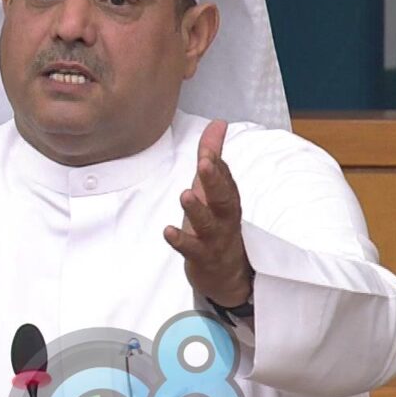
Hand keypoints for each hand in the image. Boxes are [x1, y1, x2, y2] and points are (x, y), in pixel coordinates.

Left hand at [163, 119, 252, 307]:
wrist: (227, 273)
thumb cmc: (217, 222)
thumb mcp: (213, 188)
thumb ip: (213, 155)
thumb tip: (219, 123)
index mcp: (227, 197)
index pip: (224, 177)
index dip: (216, 161)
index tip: (207, 147)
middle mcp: (224, 216)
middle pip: (224, 198)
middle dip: (214, 180)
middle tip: (204, 163)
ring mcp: (214, 238)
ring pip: (208, 224)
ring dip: (197, 210)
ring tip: (185, 195)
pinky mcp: (202, 257)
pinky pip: (192, 250)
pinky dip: (181, 241)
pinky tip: (168, 231)